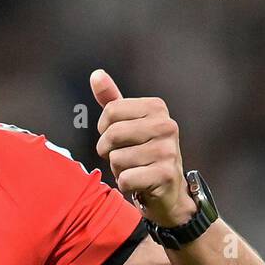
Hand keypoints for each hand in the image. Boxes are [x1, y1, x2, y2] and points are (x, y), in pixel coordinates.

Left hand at [90, 69, 195, 227]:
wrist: (168, 190)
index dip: (104, 129)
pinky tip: (140, 182)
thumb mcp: (128, 123)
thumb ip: (112, 100)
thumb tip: (96, 75)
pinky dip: (126, 184)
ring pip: (116, 159)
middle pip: (111, 134)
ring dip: (118, 169)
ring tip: (135, 169)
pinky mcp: (165, 175)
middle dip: (108, 150)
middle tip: (123, 156)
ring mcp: (168, 151)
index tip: (118, 138)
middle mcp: (166, 125)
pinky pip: (125, 179)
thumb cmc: (143, 152)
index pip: (110, 111)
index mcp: (157, 107)